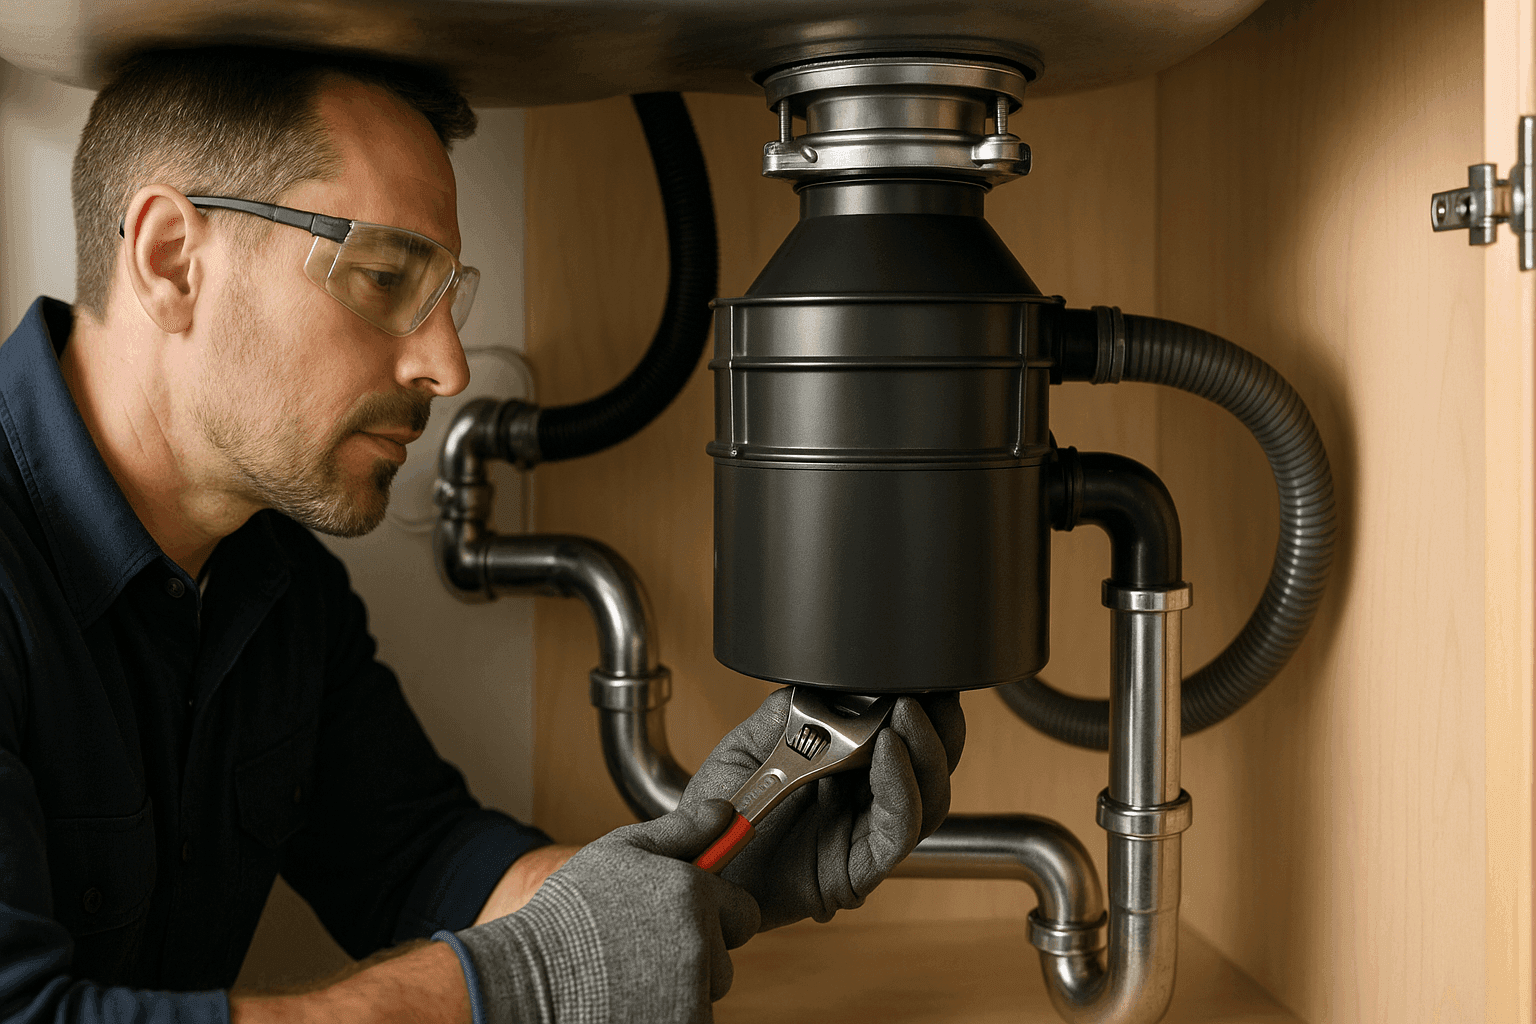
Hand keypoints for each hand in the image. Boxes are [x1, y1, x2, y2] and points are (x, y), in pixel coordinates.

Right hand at [455, 799, 758, 1023]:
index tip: (683, 918)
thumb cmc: (568, 915)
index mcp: (693, 893)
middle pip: (726, 956)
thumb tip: (724, 812)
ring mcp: (691, 992)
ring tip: (630, 973)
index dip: (717, 915)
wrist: (527, 981)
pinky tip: (630, 998)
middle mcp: (699, 943)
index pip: (745, 912)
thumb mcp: (620, 852)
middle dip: (699, 953)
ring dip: (683, 986)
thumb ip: (681, 831)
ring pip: (708, 991)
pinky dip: (669, 1012)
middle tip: (646, 948)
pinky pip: (692, 1017)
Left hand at [686, 688, 964, 930]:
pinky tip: (887, 754)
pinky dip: (901, 791)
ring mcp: (864, 835)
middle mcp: (864, 801)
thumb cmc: (718, 814)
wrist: (691, 868)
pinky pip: (897, 833)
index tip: (923, 673)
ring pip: (929, 799)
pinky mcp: (858, 871)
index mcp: (846, 767)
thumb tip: (823, 683)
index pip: (905, 736)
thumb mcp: (745, 748)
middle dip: (939, 727)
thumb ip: (784, 715)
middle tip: (930, 691)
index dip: (924, 707)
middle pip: (931, 767)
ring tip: (907, 714)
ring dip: (925, 753)